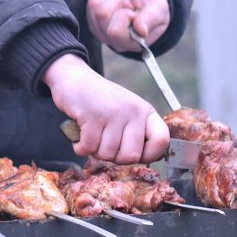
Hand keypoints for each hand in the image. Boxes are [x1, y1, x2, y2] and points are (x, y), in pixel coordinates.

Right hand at [42, 54, 168, 163]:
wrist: (74, 78)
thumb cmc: (101, 101)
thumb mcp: (126, 111)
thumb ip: (136, 132)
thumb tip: (142, 158)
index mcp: (145, 111)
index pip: (162, 139)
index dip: (149, 154)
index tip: (134, 153)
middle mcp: (133, 111)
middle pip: (130, 156)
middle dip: (114, 157)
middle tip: (105, 144)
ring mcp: (113, 113)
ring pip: (107, 154)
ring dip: (95, 151)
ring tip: (92, 134)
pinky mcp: (92, 116)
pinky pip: (88, 148)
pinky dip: (80, 147)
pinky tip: (80, 137)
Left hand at [86, 0, 169, 52]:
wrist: (148, 2)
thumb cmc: (154, 8)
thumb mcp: (158, 10)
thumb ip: (150, 19)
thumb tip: (141, 30)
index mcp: (130, 43)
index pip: (114, 31)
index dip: (125, 16)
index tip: (134, 13)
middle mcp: (112, 41)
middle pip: (101, 15)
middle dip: (118, 3)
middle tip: (130, 8)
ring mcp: (100, 30)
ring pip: (94, 7)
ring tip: (125, 5)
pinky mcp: (92, 19)